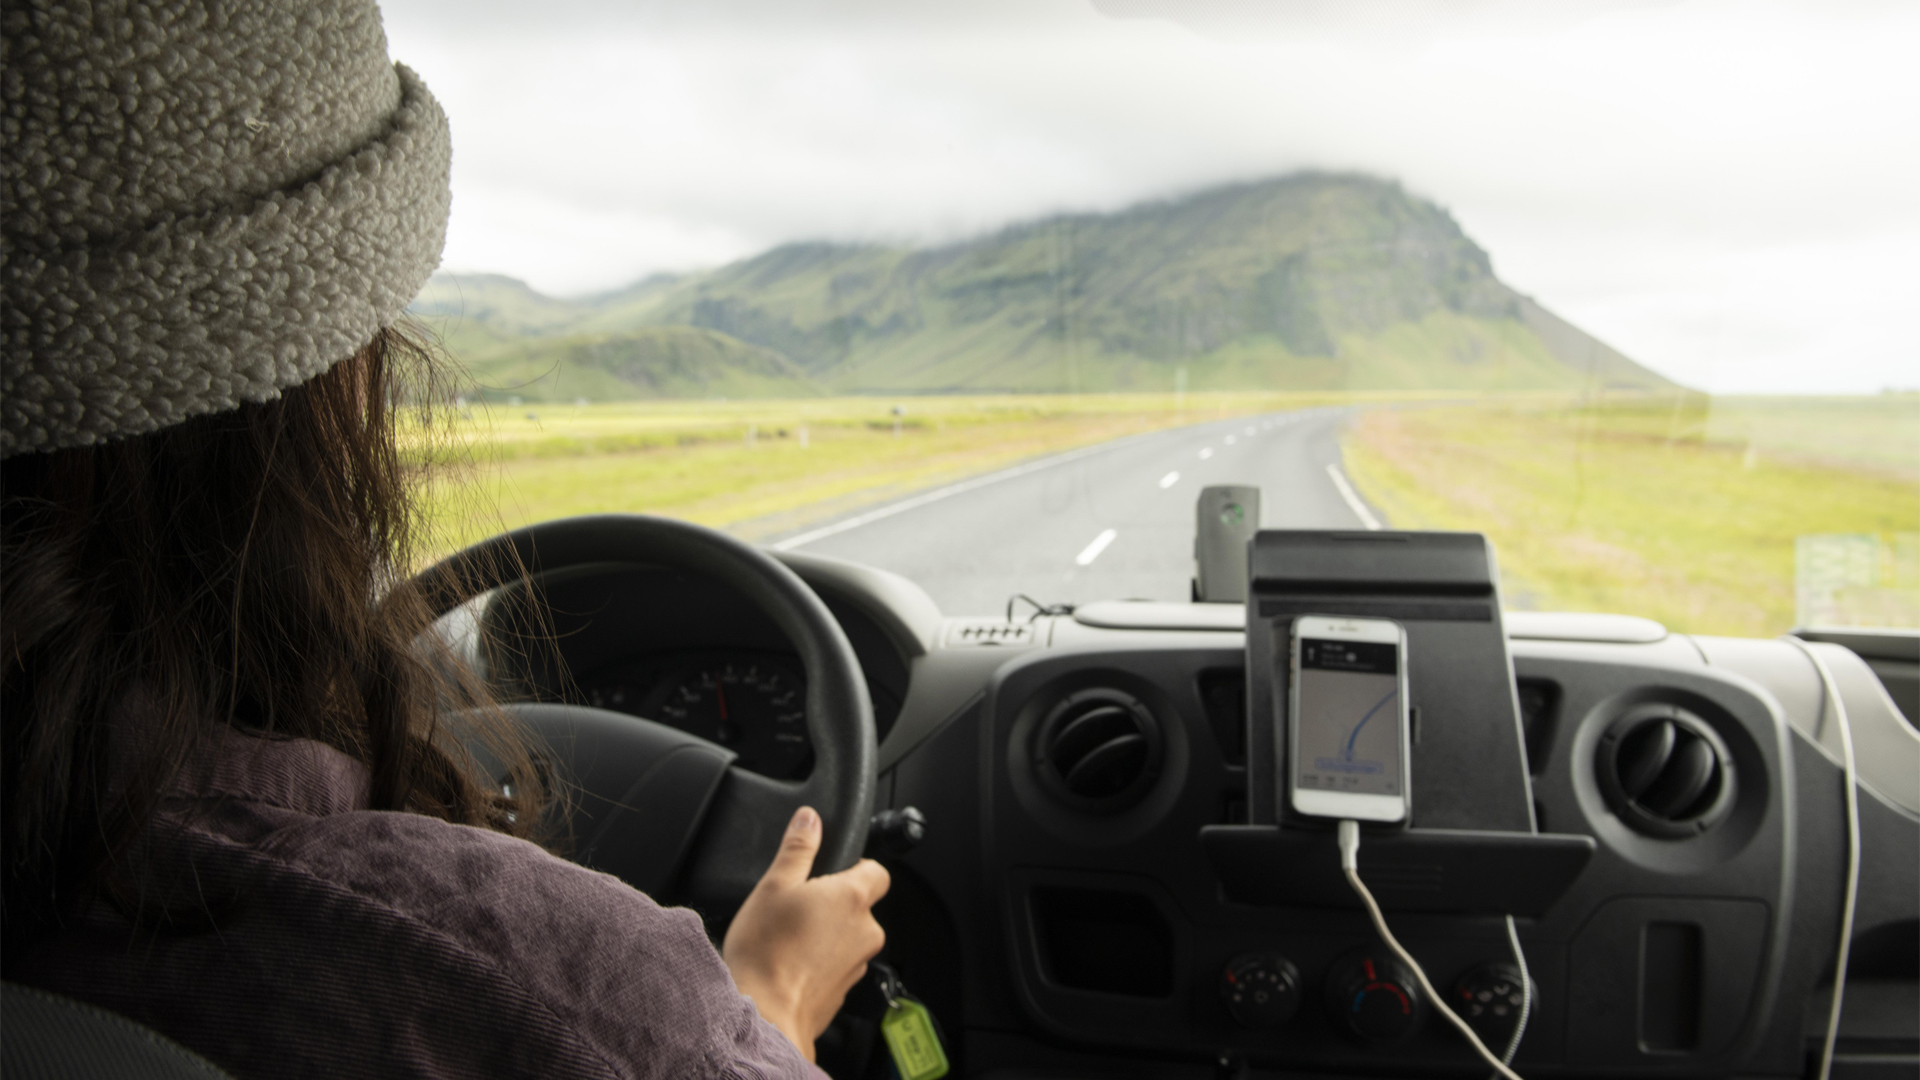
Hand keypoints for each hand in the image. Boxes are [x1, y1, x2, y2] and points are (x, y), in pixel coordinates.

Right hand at [722, 806, 889, 1060]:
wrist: (765, 1016)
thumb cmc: (766, 952)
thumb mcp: (774, 886)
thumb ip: (798, 848)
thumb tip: (810, 818)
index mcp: (852, 898)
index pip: (877, 871)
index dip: (856, 866)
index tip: (830, 871)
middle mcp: (865, 931)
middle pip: (859, 906)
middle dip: (832, 904)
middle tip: (796, 907)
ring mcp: (857, 964)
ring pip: (848, 938)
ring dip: (826, 935)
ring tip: (787, 939)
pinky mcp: (844, 993)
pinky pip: (837, 967)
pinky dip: (819, 963)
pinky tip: (789, 965)